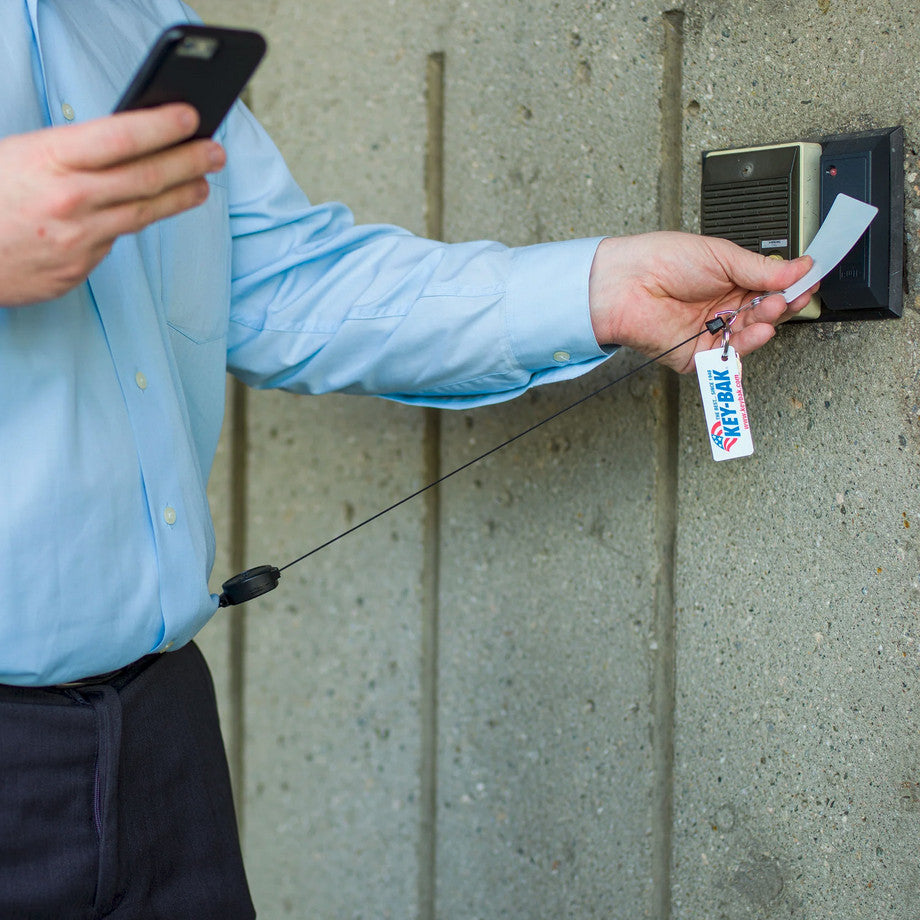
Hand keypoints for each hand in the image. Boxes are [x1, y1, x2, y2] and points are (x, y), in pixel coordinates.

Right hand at [0, 104, 225, 305]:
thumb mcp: (18, 154)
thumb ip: (71, 154)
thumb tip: (126, 148)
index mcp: (48, 160)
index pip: (122, 137)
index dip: (164, 126)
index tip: (193, 117)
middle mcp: (69, 201)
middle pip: (146, 179)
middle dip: (188, 162)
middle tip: (215, 153)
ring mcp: (76, 241)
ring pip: (141, 215)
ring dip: (178, 197)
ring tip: (200, 184)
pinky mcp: (77, 270)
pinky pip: (111, 243)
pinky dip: (124, 225)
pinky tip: (135, 215)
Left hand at [588, 232, 816, 372]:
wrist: (627, 283)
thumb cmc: (663, 261)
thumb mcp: (721, 256)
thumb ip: (760, 269)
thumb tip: (799, 268)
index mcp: (729, 281)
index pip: (770, 287)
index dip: (791, 286)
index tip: (811, 280)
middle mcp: (722, 308)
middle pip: (766, 313)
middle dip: (784, 304)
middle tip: (795, 295)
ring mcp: (711, 332)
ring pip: (752, 334)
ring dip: (769, 321)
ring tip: (775, 307)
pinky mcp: (697, 355)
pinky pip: (729, 356)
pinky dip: (748, 344)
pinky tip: (762, 329)